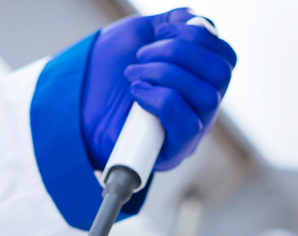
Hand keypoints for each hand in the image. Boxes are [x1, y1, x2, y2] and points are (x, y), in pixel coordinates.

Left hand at [81, 8, 237, 172]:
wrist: (72, 105)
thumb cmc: (104, 75)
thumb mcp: (139, 35)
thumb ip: (172, 24)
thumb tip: (196, 22)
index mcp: (198, 79)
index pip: (225, 59)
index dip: (200, 38)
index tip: (162, 31)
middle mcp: (200, 106)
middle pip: (220, 76)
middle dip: (180, 53)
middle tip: (142, 55)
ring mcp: (189, 130)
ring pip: (207, 98)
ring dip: (166, 75)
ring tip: (133, 74)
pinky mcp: (171, 151)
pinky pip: (187, 125)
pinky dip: (161, 100)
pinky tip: (137, 94)